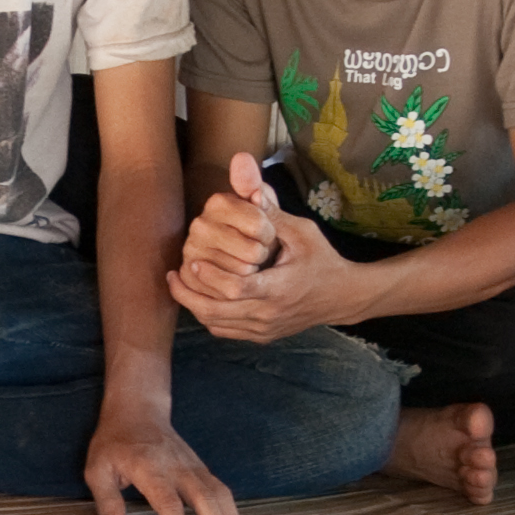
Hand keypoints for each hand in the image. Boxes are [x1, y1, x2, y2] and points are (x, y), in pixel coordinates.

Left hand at [83, 401, 247, 514]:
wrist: (137, 410)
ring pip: (220, 494)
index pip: (168, 503)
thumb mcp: (97, 469)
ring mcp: (193, 467)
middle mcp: (178, 468)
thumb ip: (107, 500)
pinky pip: (222, 491)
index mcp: (150, 469)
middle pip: (205, 499)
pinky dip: (233, 513)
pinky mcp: (201, 469)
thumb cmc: (114, 442)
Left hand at [168, 154, 358, 342]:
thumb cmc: (321, 258)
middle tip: (172, 275)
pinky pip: (226, 331)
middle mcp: (270, 314)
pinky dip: (208, 316)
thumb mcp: (301, 231)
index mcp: (280, 288)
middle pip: (217, 313)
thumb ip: (270, 211)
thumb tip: (247, 179)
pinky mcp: (262, 336)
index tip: (192, 262)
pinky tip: (199, 297)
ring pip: (217, 325)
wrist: (342, 296)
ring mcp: (265, 329)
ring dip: (194, 305)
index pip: (236, 289)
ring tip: (179, 284)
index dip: (210, 277)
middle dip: (189, 295)